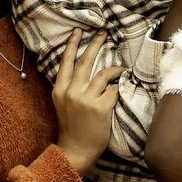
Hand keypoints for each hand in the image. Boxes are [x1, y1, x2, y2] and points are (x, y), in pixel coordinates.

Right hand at [53, 31, 122, 175]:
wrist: (76, 150)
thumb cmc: (72, 128)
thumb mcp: (63, 105)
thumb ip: (70, 88)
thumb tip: (85, 72)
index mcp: (59, 90)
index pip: (66, 62)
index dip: (73, 45)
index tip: (78, 31)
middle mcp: (71, 92)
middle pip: (85, 61)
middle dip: (95, 43)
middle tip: (103, 31)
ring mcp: (85, 99)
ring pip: (103, 74)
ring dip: (114, 70)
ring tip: (121, 68)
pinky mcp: (100, 107)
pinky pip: (113, 90)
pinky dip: (118, 88)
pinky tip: (121, 89)